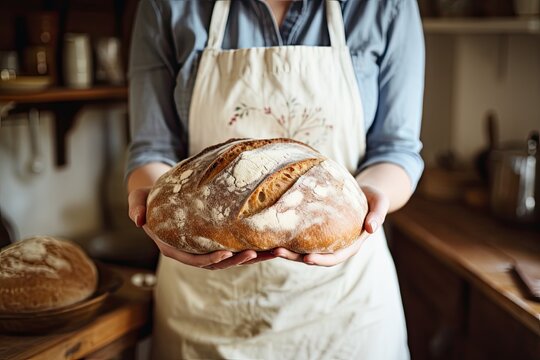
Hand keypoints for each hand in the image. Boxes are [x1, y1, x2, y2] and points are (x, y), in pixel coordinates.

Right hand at [127, 187, 275, 269]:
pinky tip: (269, 243)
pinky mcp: (215, 241)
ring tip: (272, 251)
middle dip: (236, 260)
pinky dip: (252, 248)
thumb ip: (136, 207)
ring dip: (251, 257)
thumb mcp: (138, 200)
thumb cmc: (148, 199)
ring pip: (230, 258)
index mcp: (172, 246)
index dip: (209, 259)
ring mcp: (204, 248)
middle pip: (216, 262)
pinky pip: (235, 247)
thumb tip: (137, 219)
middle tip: (255, 253)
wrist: (157, 198)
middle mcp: (190, 251)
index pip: (192, 258)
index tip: (225, 253)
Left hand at [273, 184, 388, 266]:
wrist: (365, 191)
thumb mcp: (380, 203)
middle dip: (295, 257)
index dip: (320, 260)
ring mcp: (324, 239)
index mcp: (351, 244)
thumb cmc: (374, 197)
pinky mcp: (315, 230)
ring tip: (269, 246)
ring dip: (286, 250)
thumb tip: (371, 228)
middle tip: (277, 251)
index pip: (334, 257)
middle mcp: (335, 245)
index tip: (306, 259)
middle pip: (313, 256)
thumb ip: (378, 215)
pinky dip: (287, 238)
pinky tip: (272, 234)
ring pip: (303, 249)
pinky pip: (300, 237)